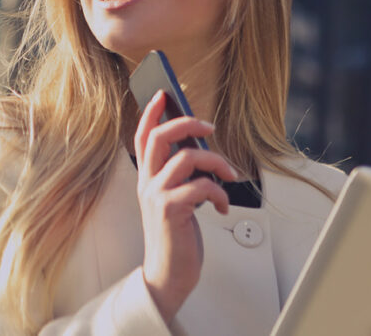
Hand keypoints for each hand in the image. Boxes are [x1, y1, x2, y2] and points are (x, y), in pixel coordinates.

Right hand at [134, 89, 238, 321]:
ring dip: (216, 162)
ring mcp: (156, 195)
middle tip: (208, 126)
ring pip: (185, 157)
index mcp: (147, 178)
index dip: (151, 113)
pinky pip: (201, 186)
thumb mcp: (174, 200)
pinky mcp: (170, 210)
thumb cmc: (174, 237)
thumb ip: (180, 176)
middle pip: (159, 136)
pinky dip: (220, 193)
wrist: (168, 275)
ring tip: (229, 175)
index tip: (164, 95)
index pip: (142, 137)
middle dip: (186, 123)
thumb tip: (200, 149)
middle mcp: (147, 183)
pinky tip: (223, 206)